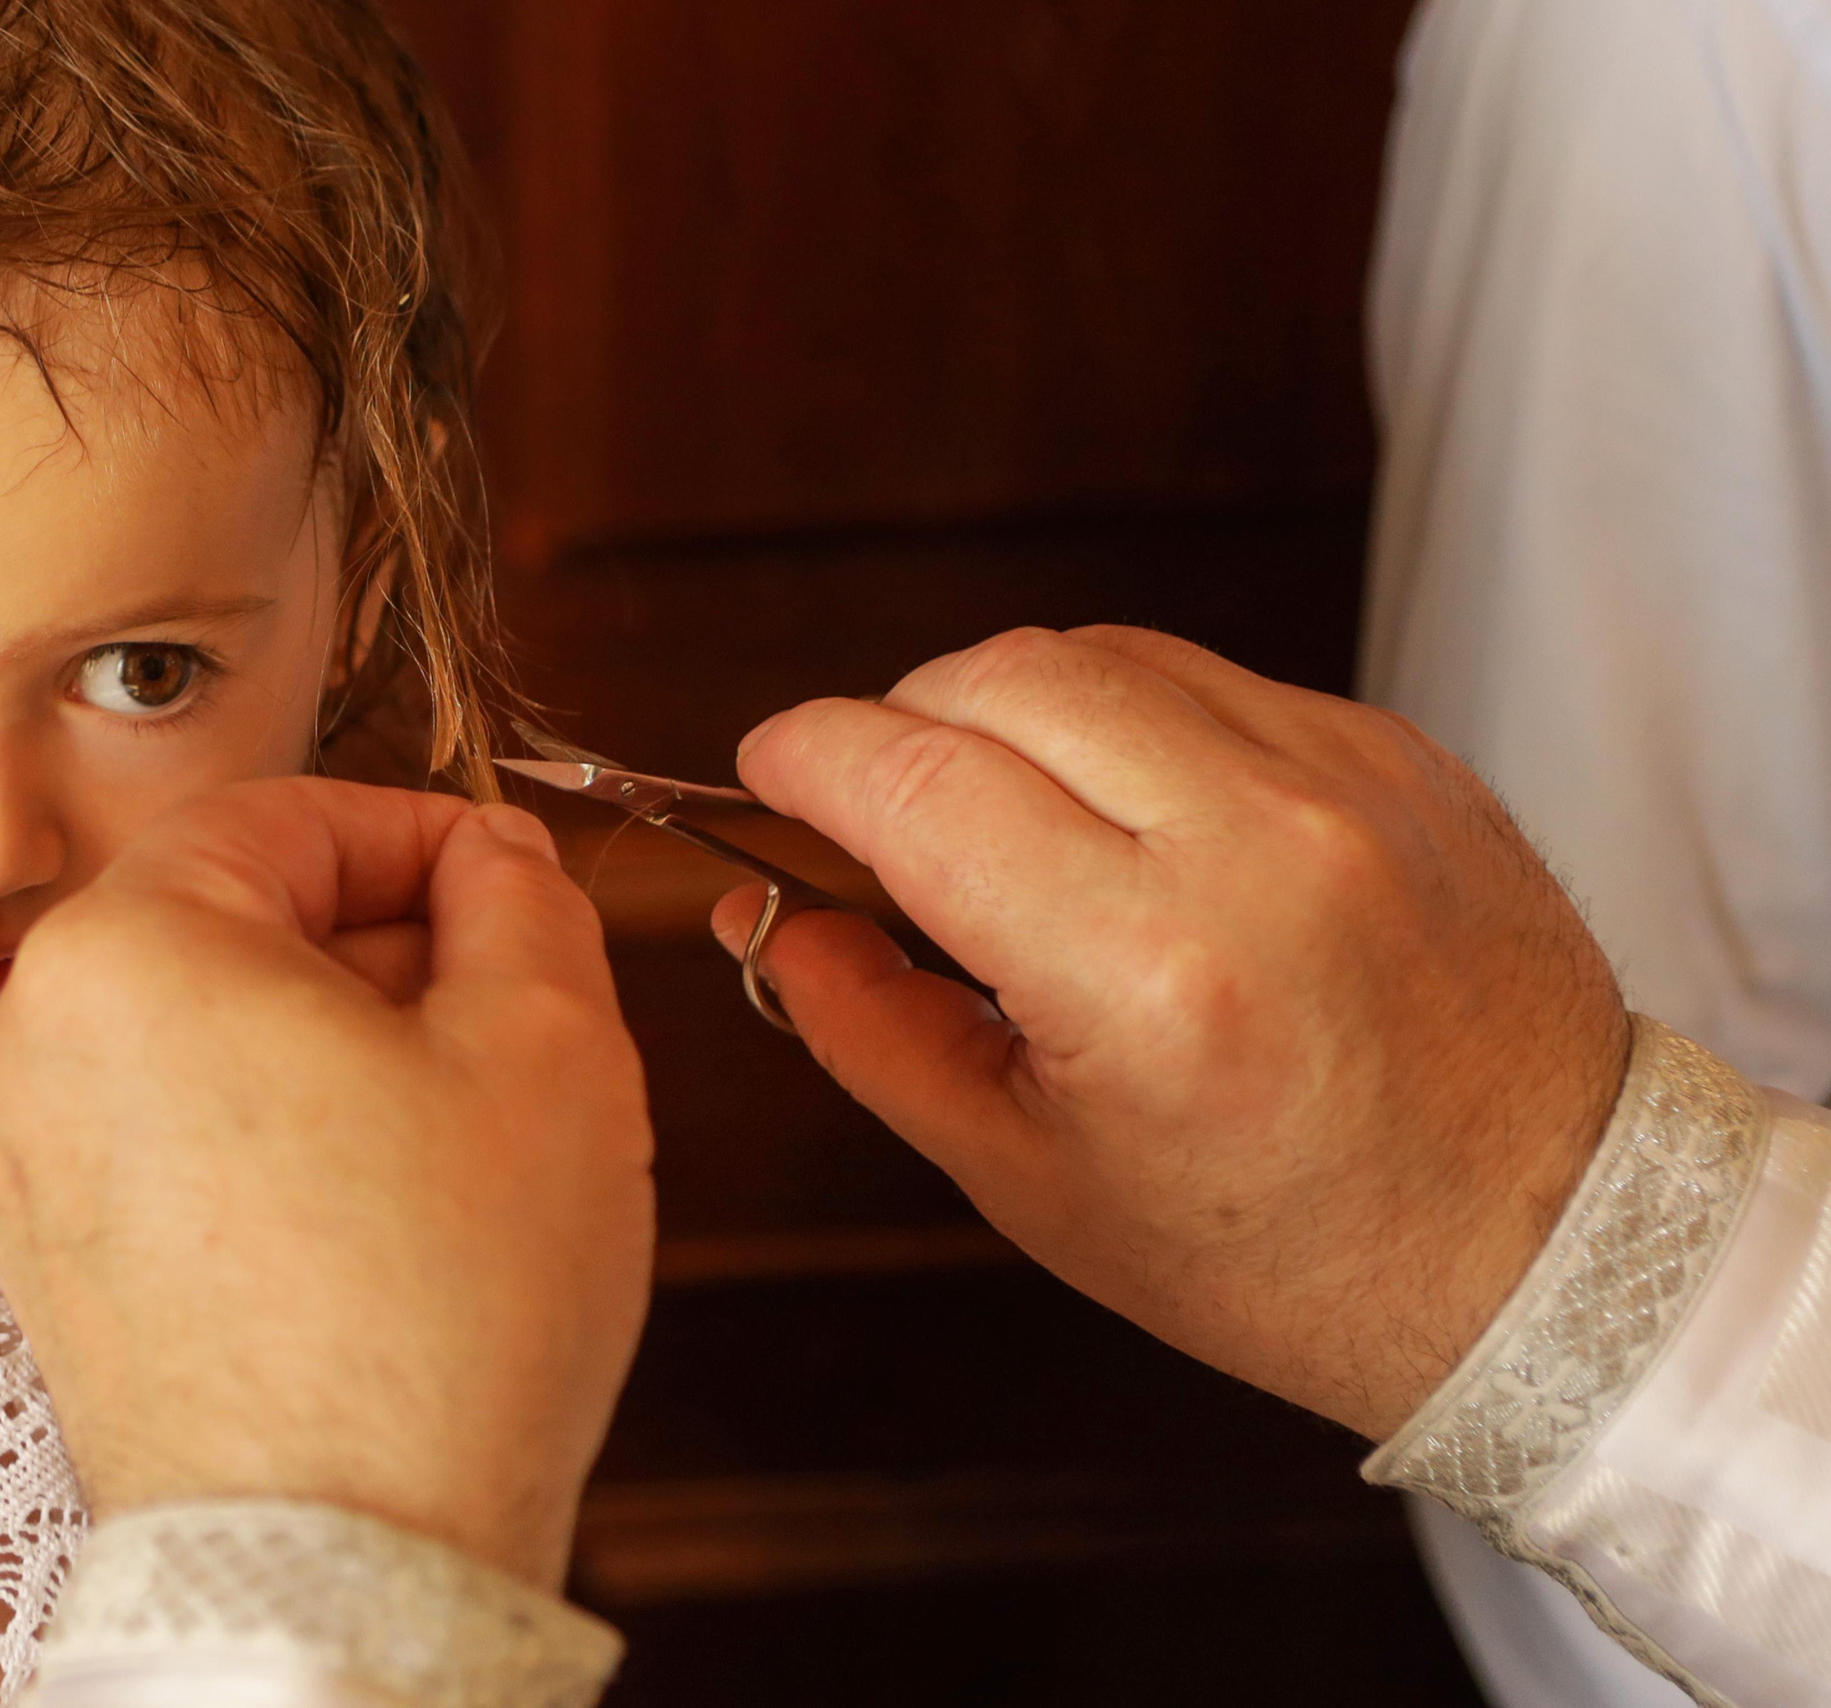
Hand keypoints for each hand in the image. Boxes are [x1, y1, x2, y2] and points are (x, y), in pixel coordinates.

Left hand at [0, 778, 654, 1590]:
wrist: (336, 1561)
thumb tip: (493, 861)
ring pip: (199, 1033)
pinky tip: (377, 1205)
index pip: (286, 816)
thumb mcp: (548, 1047)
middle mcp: (33, 1043)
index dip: (424, 834)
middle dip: (381, 944)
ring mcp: (21, 1164)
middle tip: (505, 1004)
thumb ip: (522, 901)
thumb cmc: (435, 1317)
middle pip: (232, 922)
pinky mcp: (47, 1265)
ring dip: (331, 1042)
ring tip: (453, 1119)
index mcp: (130, 950)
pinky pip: (163, 1137)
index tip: (508, 880)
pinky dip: (268, 1133)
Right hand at [722, 626, 1629, 1439]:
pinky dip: (1130, 728)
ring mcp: (1341, 780)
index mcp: (1147, 976)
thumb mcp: (1033, 1181)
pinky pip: (1209, 680)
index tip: (766, 770)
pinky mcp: (1397, 752)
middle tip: (875, 808)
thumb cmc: (1286, 1251)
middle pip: (996, 676)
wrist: (1548, 1243)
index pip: (912, 780)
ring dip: (1008, 710)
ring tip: (1006, 819)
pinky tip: (1134, 825)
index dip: (804, 756)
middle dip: (896, 720)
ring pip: (1099, 655)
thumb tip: (772, 916)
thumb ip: (871, 1031)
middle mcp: (1253, 846)